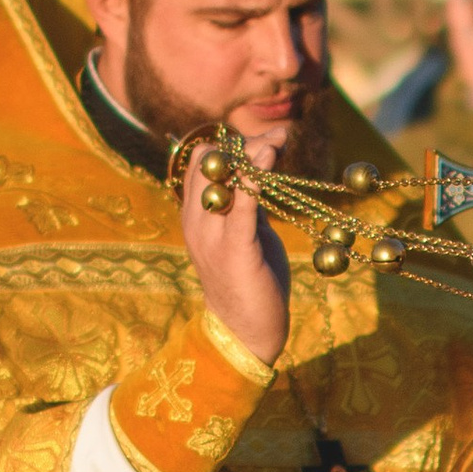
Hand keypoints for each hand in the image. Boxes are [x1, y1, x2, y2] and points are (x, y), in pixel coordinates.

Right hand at [176, 134, 289, 364]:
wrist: (246, 331)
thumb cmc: (249, 280)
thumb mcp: (244, 233)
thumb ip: (245, 204)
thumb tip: (259, 170)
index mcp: (193, 215)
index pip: (200, 161)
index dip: (231, 144)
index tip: (265, 141)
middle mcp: (195, 220)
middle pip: (208, 160)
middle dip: (243, 142)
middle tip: (277, 140)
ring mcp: (211, 234)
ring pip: (223, 174)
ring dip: (254, 151)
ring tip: (279, 140)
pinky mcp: (235, 248)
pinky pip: (243, 200)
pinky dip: (257, 174)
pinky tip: (271, 155)